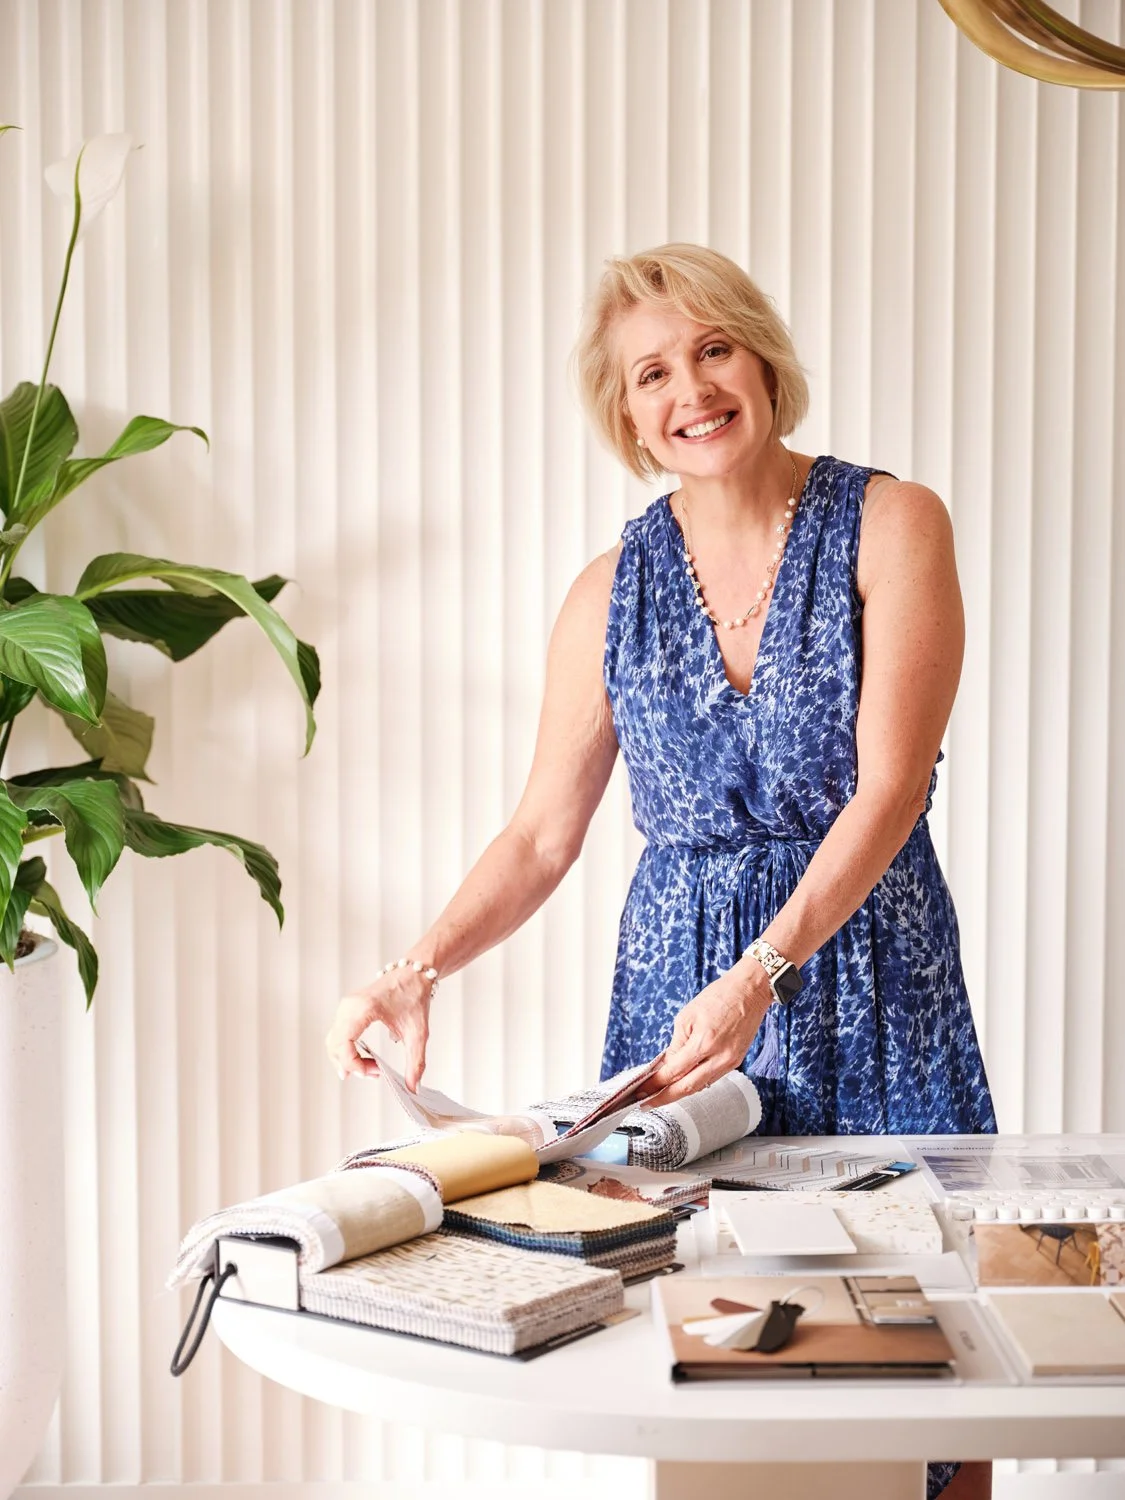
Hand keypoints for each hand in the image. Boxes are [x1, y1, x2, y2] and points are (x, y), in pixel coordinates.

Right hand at [325, 967, 433, 1089]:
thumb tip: (413, 1088)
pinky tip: (364, 1058)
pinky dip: (347, 1050)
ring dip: (347, 1059)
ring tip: (371, 1068)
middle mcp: (350, 1006)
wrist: (414, 973)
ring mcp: (346, 1007)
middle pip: (334, 1045)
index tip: (372, 1073)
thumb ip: (416, 1062)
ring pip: (333, 1041)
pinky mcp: (348, 1009)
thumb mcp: (418, 1032)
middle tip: (374, 1074)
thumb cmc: (414, 996)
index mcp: (364, 1008)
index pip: (343, 1042)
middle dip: (350, 1065)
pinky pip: (338, 1035)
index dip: (353, 1063)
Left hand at [639, 969, 770, 1107]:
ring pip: (700, 1086)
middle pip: (688, 1087)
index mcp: (704, 1042)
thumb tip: (667, 1066)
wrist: (749, 991)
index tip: (642, 1091)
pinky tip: (683, 1082)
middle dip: (665, 1098)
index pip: (675, 1072)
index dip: (656, 1084)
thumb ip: (676, 1045)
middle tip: (646, 1103)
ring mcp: (730, 1062)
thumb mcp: (687, 1016)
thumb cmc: (719, 997)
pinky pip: (712, 1078)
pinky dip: (696, 1081)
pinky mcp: (736, 1062)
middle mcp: (719, 1057)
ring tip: (661, 1095)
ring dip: (680, 1092)